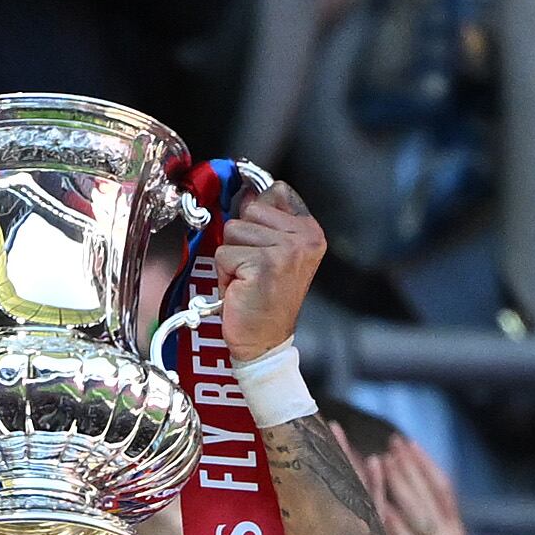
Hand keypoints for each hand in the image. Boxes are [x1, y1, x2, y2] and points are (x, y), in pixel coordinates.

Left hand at [214, 182, 326, 364]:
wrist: (264, 343)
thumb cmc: (264, 301)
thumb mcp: (275, 253)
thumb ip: (266, 222)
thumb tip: (248, 193)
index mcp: (310, 231)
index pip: (276, 191)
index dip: (257, 215)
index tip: (261, 244)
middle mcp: (303, 237)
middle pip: (248, 210)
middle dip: (241, 241)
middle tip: (252, 270)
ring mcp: (286, 249)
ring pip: (232, 230)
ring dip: (231, 257)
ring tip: (246, 279)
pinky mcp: (263, 263)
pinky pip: (223, 253)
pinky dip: (224, 273)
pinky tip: (240, 289)